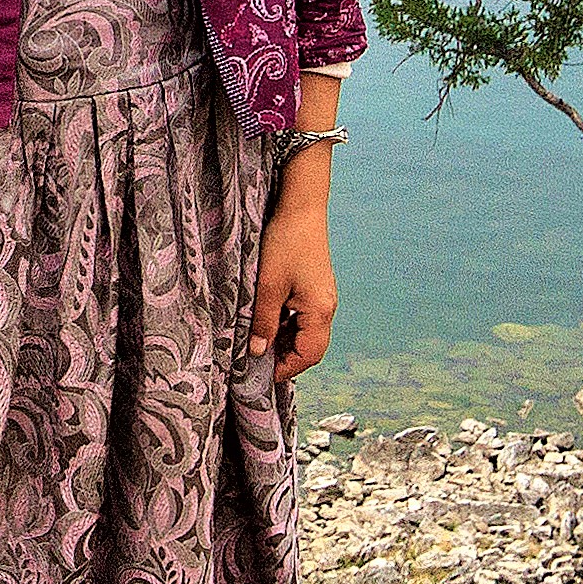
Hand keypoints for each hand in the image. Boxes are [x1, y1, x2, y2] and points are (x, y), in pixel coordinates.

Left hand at [254, 193, 335, 379]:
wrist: (300, 208)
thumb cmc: (286, 244)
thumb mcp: (268, 286)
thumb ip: (263, 322)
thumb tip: (258, 352)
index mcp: (320, 310)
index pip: (309, 354)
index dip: (286, 368)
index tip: (261, 374)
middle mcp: (326, 307)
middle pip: (310, 346)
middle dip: (284, 357)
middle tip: (255, 361)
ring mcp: (322, 297)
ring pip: (304, 332)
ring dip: (282, 340)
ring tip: (255, 342)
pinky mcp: (314, 287)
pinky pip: (301, 316)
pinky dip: (284, 324)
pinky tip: (264, 320)